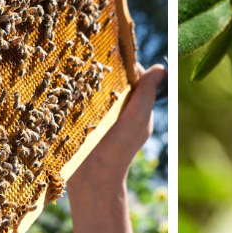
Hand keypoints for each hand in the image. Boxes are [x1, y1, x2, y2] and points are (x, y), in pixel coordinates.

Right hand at [67, 62, 164, 194]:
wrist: (92, 180)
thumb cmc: (118, 148)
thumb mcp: (136, 117)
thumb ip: (147, 93)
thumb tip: (161, 68)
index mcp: (139, 109)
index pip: (136, 76)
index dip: (126, 64)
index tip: (112, 53)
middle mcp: (123, 111)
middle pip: (118, 82)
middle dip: (107, 70)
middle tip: (91, 59)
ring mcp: (104, 118)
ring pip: (101, 91)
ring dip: (91, 82)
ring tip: (79, 72)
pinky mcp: (86, 124)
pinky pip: (85, 103)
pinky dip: (80, 95)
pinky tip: (70, 88)